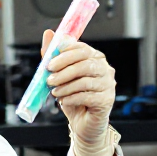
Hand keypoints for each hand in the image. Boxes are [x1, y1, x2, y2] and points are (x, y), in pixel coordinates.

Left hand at [42, 31, 115, 154]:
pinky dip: (72, 98)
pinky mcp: (107, 100)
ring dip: (66, 86)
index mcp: (95, 58)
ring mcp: (108, 84)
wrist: (82, 122)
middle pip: (84, 63)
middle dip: (63, 71)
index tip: (49, 63)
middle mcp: (105, 69)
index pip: (82, 49)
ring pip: (85, 80)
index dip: (65, 54)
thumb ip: (53, 55)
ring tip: (54, 92)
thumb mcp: (59, 75)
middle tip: (49, 79)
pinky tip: (64, 101)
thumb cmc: (72, 96)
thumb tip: (48, 33)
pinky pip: (88, 96)